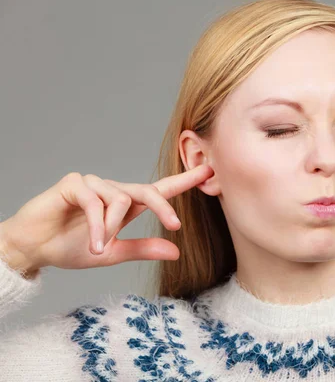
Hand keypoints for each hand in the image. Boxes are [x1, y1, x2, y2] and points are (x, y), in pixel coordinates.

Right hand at [0, 165, 213, 275]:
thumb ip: (142, 248)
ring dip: (112, 229)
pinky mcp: (74, 183)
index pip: (159, 190)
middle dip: (164, 207)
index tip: (209, 172)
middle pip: (148, 190)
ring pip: (120, 199)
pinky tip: (95, 243)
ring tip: (101, 248)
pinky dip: (99, 225)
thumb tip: (176, 251)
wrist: (34, 249)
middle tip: (175, 225)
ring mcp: (94, 184)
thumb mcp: (113, 252)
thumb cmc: (71, 247)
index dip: (185, 181)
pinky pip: (96, 201)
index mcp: (125, 205)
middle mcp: (113, 191)